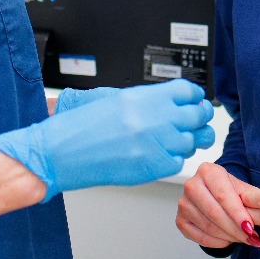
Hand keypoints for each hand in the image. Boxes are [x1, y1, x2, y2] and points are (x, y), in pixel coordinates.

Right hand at [0, 79, 214, 200]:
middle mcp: (153, 117)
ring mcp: (154, 143)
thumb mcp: (114, 100)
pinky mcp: (151, 167)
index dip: (194, 97)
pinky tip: (162, 155)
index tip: (194, 101)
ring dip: (188, 141)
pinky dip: (173, 160)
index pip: (188, 91)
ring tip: (178, 141)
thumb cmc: (80, 126)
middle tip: (196, 122)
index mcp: (143, 97)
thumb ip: (146, 100)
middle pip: (197, 115)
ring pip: (192, 141)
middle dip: (199, 118)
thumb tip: (171, 102)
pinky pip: (177, 162)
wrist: (60, 151)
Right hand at [176, 162, 259, 249]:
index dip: (237, 213)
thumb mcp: (244, 190)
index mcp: (207, 171)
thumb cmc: (231, 192)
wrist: (217, 195)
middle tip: (251, 237)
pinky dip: (217, 243)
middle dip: (235, 229)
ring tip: (243, 238)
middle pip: (214, 212)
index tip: (250, 227)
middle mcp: (191, 184)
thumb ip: (252, 202)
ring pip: (208, 226)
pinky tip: (227, 239)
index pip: (222, 195)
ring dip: (229, 237)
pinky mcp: (180, 220)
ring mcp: (183, 203)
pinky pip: (199, 238)